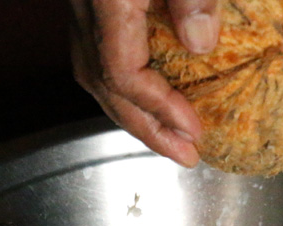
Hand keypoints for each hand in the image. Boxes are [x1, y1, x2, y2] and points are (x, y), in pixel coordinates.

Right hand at [68, 0, 222, 166]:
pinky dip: (123, 81)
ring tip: (167, 135)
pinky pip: (97, 51)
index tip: (193, 131)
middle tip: (183, 154)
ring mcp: (80, 4)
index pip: (122, 74)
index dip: (158, 109)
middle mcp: (83, 8)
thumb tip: (202, 43)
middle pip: (104, 84)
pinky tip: (148, 92)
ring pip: (93, 72)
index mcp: (105, 0)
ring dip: (131, 110)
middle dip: (145, 129)